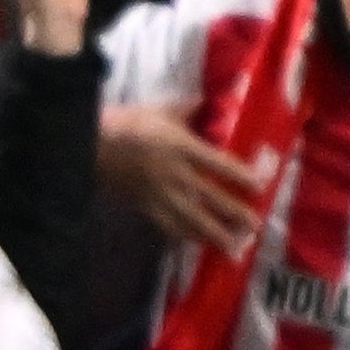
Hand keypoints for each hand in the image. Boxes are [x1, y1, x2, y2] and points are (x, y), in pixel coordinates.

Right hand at [97, 101, 271, 251]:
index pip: (219, 164)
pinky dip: (185, 237)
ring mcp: (159, 194)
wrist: (89, 145)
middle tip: (255, 226)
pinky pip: (168, 226)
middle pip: (211, 198)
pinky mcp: (144, 206)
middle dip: (235, 214)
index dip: (241, 176)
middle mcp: (175, 174)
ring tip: (235, 248)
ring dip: (215, 235)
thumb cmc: (125, 124)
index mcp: (181, 147)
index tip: (259, 187)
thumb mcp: (159, 110)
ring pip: (192, 219)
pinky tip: (198, 245)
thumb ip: (187, 109)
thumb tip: (211, 100)